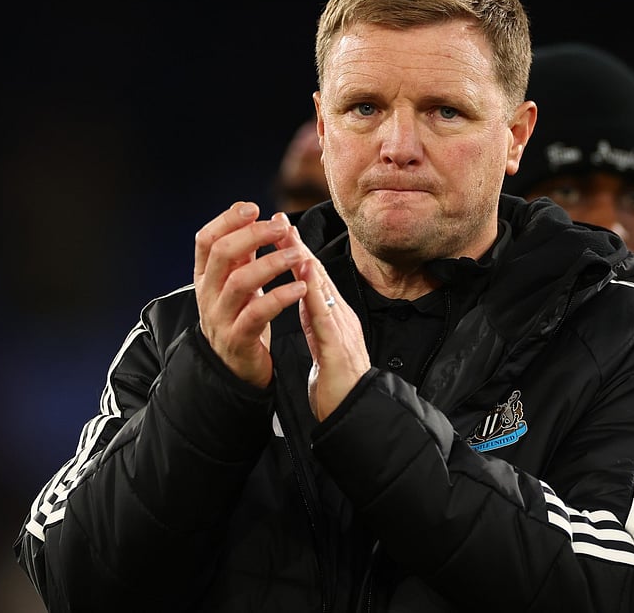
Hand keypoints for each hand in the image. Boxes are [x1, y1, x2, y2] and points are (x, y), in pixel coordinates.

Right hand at [193, 202, 307, 387]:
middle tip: (281, 227)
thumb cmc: (240, 316)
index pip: (206, 239)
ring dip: (272, 263)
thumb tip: (250, 212)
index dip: (227, 220)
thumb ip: (241, 252)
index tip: (254, 208)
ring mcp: (220, 317)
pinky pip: (257, 313)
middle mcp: (207, 294)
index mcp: (205, 276)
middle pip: (222, 254)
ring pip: (240, 282)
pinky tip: (301, 288)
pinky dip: (280, 297)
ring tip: (297, 255)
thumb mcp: (237, 281)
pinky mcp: (238, 338)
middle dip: (253, 235)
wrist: (235, 367)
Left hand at [283, 228, 369, 420]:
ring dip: (305, 261)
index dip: (296, 252)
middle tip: (280, 220)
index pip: (312, 279)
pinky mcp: (338, 348)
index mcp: (332, 317)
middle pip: (317, 275)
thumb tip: (306, 298)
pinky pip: (325, 317)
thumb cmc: (337, 383)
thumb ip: (317, 321)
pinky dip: (315, 294)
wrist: (355, 413)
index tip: (278, 230)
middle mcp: (340, 317)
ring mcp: (341, 330)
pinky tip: (307, 276)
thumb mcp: (324, 345)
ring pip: (322, 289)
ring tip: (288, 237)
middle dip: (298, 246)